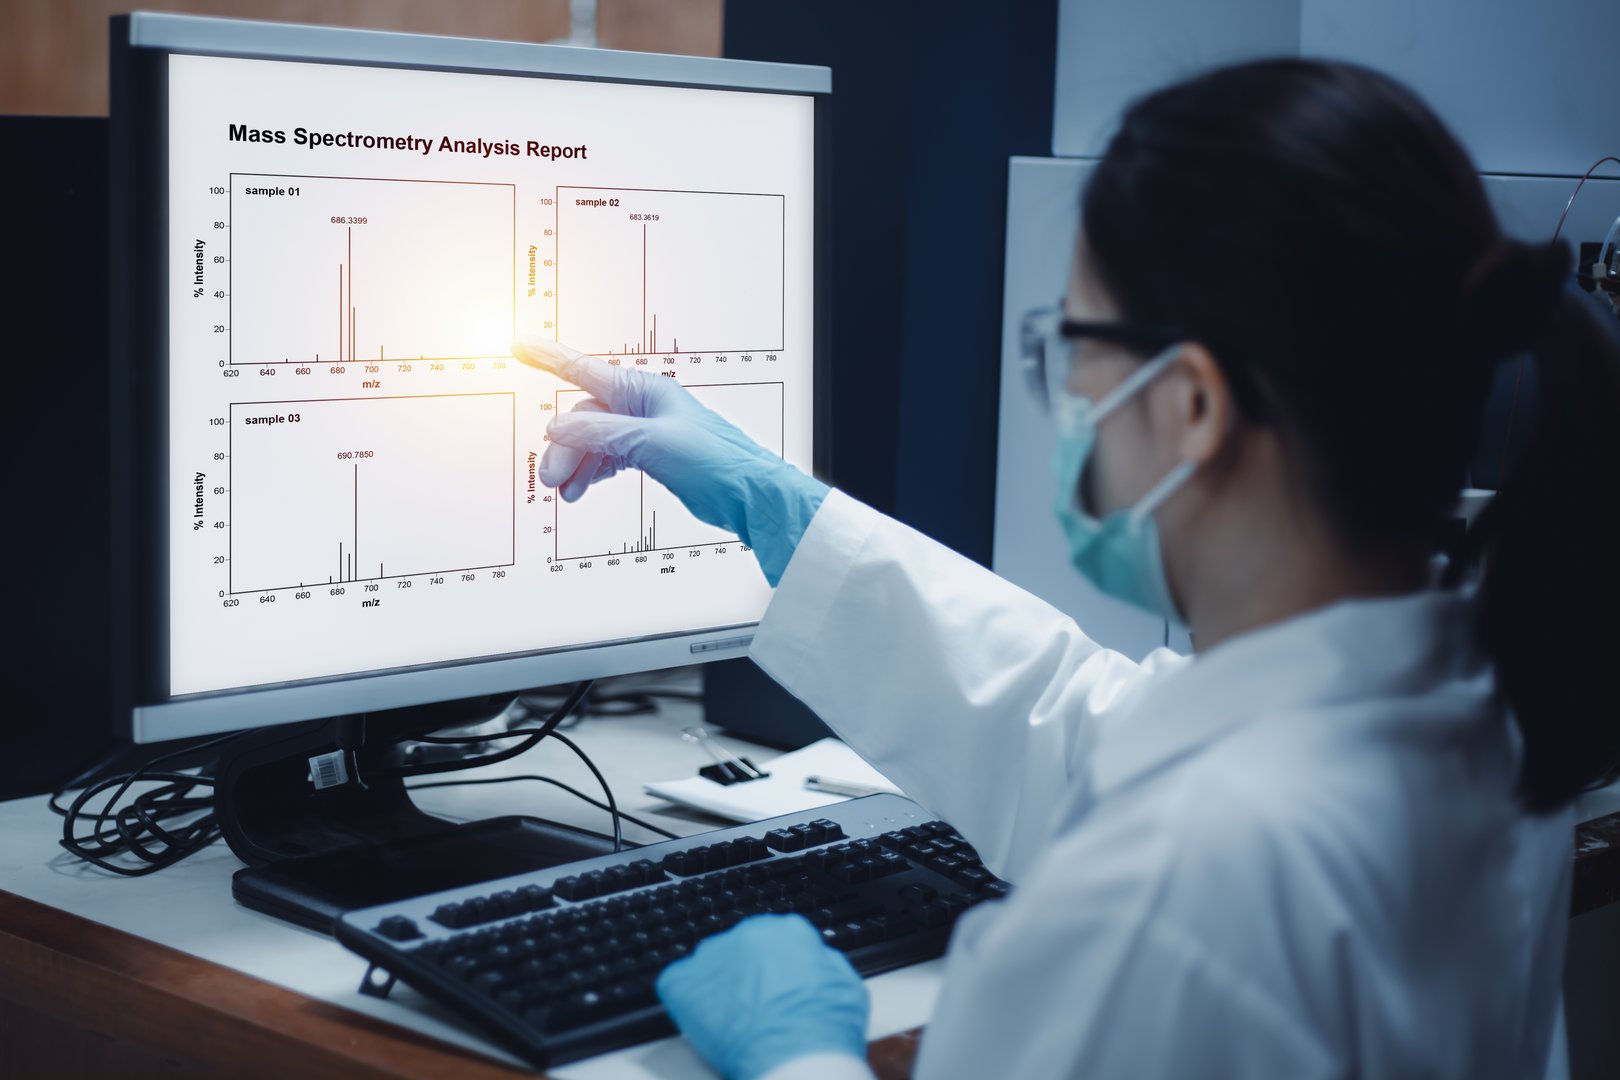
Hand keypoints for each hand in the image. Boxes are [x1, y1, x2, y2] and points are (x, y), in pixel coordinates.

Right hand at [512, 336, 827, 584]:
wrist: (749, 495)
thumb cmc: (717, 460)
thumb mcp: (652, 443)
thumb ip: (601, 434)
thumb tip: (557, 427)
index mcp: (643, 390)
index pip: (583, 370)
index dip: (548, 357)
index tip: (519, 344)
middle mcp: (642, 406)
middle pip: (585, 419)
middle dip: (564, 446)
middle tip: (551, 477)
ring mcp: (645, 431)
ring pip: (594, 442)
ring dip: (577, 464)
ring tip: (567, 490)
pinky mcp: (651, 455)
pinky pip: (609, 457)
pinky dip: (594, 472)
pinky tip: (584, 487)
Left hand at [656, 914, 869, 1079]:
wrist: (798, 1057)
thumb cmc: (826, 1027)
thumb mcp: (845, 983)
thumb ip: (823, 963)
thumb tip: (814, 964)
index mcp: (787, 930)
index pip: (773, 938)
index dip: (774, 966)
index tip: (775, 985)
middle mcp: (747, 934)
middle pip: (739, 949)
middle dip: (744, 974)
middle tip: (754, 1007)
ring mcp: (714, 957)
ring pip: (709, 964)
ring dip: (717, 985)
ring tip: (731, 1020)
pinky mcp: (685, 982)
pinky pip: (677, 982)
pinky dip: (686, 999)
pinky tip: (703, 1020)